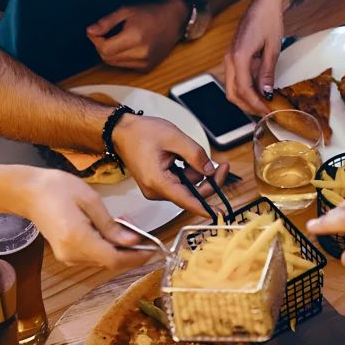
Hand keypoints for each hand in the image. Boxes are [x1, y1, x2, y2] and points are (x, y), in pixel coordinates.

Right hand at [19, 168, 152, 268]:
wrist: (27, 193)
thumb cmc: (57, 189)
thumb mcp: (90, 200)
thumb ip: (111, 224)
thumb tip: (133, 241)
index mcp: (78, 239)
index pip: (114, 259)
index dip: (137, 257)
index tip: (153, 249)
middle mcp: (72, 254)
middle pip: (110, 262)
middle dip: (130, 250)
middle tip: (142, 232)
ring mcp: (68, 257)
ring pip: (103, 260)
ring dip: (119, 248)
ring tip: (127, 226)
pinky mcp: (67, 255)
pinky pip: (94, 256)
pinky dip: (107, 247)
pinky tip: (111, 231)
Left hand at [86, 0, 188, 71]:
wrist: (174, 19)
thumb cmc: (151, 12)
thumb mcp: (126, 10)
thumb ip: (106, 22)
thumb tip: (90, 31)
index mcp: (135, 38)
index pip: (105, 49)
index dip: (96, 41)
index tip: (95, 33)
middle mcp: (141, 53)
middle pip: (108, 58)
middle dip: (102, 47)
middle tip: (104, 34)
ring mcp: (145, 63)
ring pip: (115, 64)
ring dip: (111, 53)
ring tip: (118, 38)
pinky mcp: (147, 68)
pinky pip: (125, 66)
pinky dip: (121, 58)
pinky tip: (128, 46)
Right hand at [112, 115, 229, 216]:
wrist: (123, 132)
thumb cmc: (141, 133)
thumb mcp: (174, 137)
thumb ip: (195, 154)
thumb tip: (209, 170)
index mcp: (157, 181)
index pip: (185, 200)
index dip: (204, 207)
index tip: (218, 213)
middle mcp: (155, 190)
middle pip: (190, 194)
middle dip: (207, 180)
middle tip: (222, 165)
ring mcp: (156, 189)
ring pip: (187, 188)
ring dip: (195, 172)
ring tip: (188, 152)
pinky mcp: (158, 185)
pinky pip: (180, 183)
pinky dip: (187, 172)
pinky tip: (182, 157)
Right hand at [224, 0, 289, 115]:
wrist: (265, 3)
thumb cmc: (269, 20)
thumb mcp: (273, 48)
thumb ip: (267, 72)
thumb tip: (266, 92)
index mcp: (239, 56)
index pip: (244, 90)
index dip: (255, 104)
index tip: (267, 112)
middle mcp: (230, 59)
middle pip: (232, 93)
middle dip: (247, 106)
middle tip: (264, 113)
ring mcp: (230, 58)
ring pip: (232, 88)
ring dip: (245, 100)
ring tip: (262, 105)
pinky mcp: (233, 57)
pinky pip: (236, 79)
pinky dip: (245, 90)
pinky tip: (259, 92)